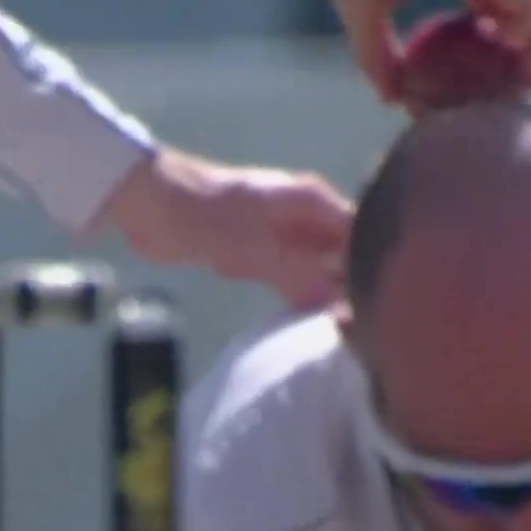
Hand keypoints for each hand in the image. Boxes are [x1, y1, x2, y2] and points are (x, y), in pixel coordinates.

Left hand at [99, 147, 351, 309]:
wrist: (153, 206)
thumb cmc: (208, 217)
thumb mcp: (260, 249)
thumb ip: (303, 276)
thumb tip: (342, 305)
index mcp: (313, 201)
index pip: (361, 233)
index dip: (372, 266)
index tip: (377, 304)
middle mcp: (306, 216)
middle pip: (345, 252)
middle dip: (351, 283)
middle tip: (362, 325)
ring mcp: (285, 235)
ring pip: (321, 267)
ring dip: (326, 293)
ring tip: (340, 328)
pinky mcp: (262, 253)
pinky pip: (294, 277)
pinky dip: (300, 295)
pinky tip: (308, 319)